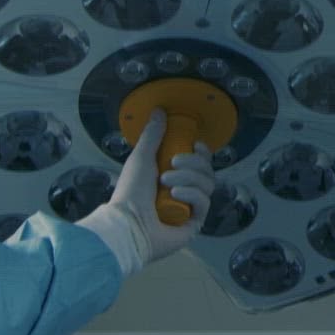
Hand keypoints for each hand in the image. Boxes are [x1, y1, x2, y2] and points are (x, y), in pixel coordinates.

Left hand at [76, 109, 213, 274]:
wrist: (127, 224)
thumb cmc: (131, 192)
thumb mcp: (141, 158)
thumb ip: (152, 134)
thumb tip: (159, 111)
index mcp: (173, 176)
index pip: (199, 161)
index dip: (202, 152)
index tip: (195, 144)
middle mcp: (184, 191)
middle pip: (207, 170)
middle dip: (193, 163)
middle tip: (173, 163)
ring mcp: (190, 208)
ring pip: (207, 184)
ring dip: (188, 178)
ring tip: (166, 182)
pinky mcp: (194, 223)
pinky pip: (203, 203)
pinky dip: (191, 194)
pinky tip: (175, 194)